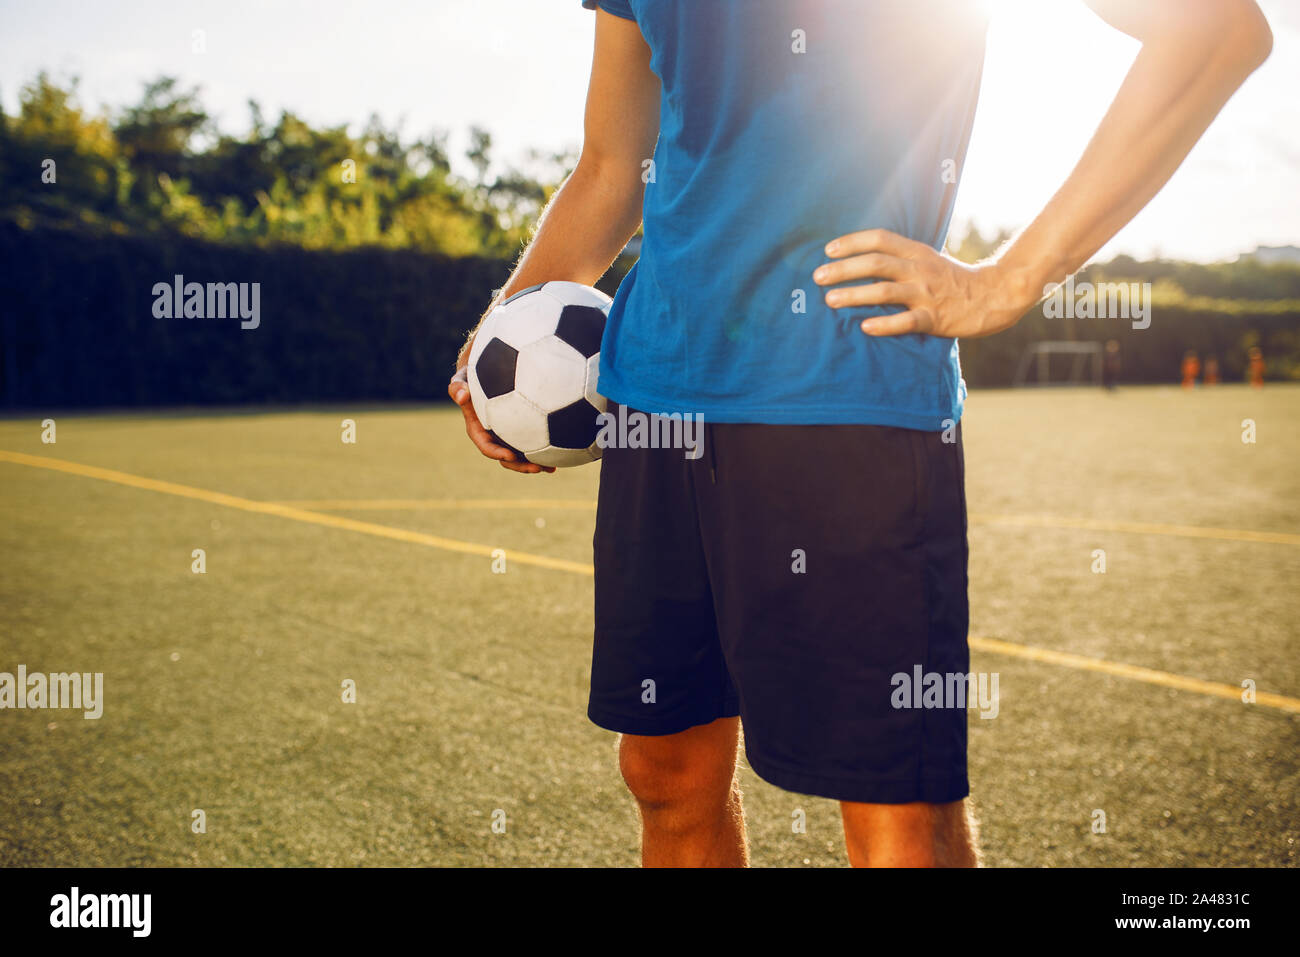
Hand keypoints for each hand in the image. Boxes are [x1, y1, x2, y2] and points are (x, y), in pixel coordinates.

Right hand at [448, 369, 554, 473]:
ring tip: (552, 468)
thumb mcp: (462, 379)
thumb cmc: (473, 375)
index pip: (486, 446)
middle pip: (507, 457)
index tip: (511, 456)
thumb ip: (457, 387)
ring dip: (536, 463)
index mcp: (479, 429)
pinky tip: (561, 450)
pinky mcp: (522, 428)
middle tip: (538, 468)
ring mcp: (508, 434)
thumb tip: (461, 396)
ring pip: (522, 453)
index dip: (497, 453)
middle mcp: (494, 435)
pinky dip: (545, 446)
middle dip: (521, 465)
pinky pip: (532, 441)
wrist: (486, 372)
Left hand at [813, 228, 1035, 338]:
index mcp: (917, 252)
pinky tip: (864, 327)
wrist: (993, 296)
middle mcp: (919, 270)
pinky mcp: (935, 319)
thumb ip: (900, 259)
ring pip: (885, 291)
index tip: (828, 250)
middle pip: (876, 264)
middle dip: (844, 269)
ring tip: (830, 300)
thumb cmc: (952, 280)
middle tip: (818, 277)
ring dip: (854, 295)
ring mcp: (927, 294)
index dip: (852, 242)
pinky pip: (906, 322)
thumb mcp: (927, 260)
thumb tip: (860, 260)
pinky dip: (884, 325)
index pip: (880, 239)